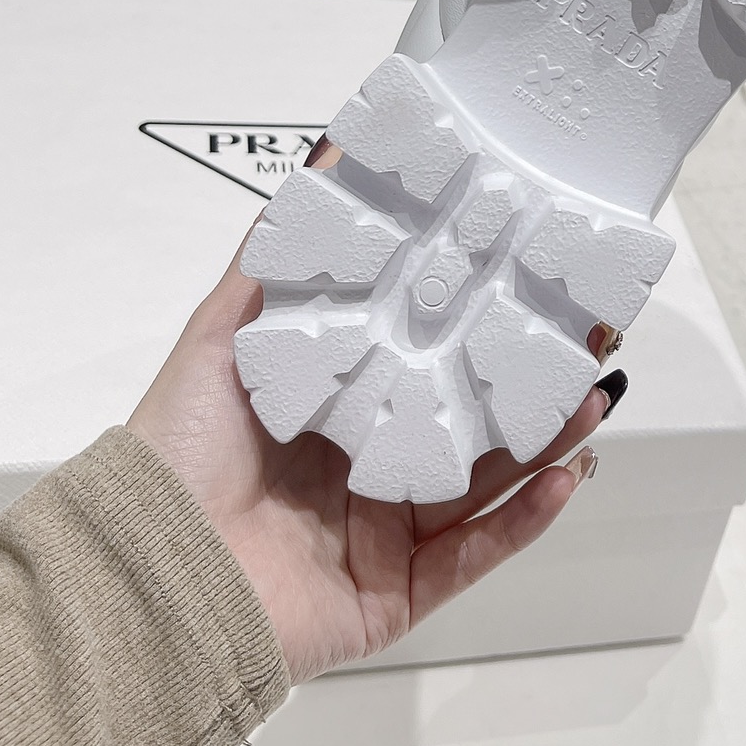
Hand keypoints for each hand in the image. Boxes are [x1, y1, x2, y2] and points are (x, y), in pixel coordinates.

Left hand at [129, 239, 615, 683]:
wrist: (151, 574)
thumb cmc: (178, 451)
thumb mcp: (225, 333)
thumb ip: (281, 253)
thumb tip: (328, 153)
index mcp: (335, 407)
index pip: (427, 355)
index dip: (479, 320)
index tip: (530, 276)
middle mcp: (368, 467)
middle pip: (471, 417)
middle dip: (531, 377)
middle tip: (587, 335)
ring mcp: (389, 533)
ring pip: (490, 480)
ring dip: (548, 440)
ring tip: (594, 395)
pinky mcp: (401, 592)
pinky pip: (479, 553)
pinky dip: (526, 518)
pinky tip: (565, 475)